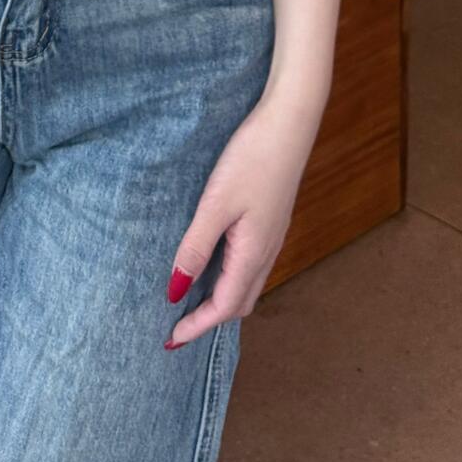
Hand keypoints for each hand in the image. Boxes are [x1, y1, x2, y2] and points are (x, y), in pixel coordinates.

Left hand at [162, 90, 322, 350]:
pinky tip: (214, 262)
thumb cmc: (252, 159)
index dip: (197, 326)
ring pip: (248, 284)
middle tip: (180, 325)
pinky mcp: (272, 219)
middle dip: (211, 320)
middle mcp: (267, 251)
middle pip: (239, 302)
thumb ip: (195, 248)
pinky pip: (252, 263)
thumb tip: (176, 290)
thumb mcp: (215, 204)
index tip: (171, 340)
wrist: (290, 122)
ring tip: (192, 300)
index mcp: (253, 253)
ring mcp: (273, 235)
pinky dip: (231, 277)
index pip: (223, 307)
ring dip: (222, 299)